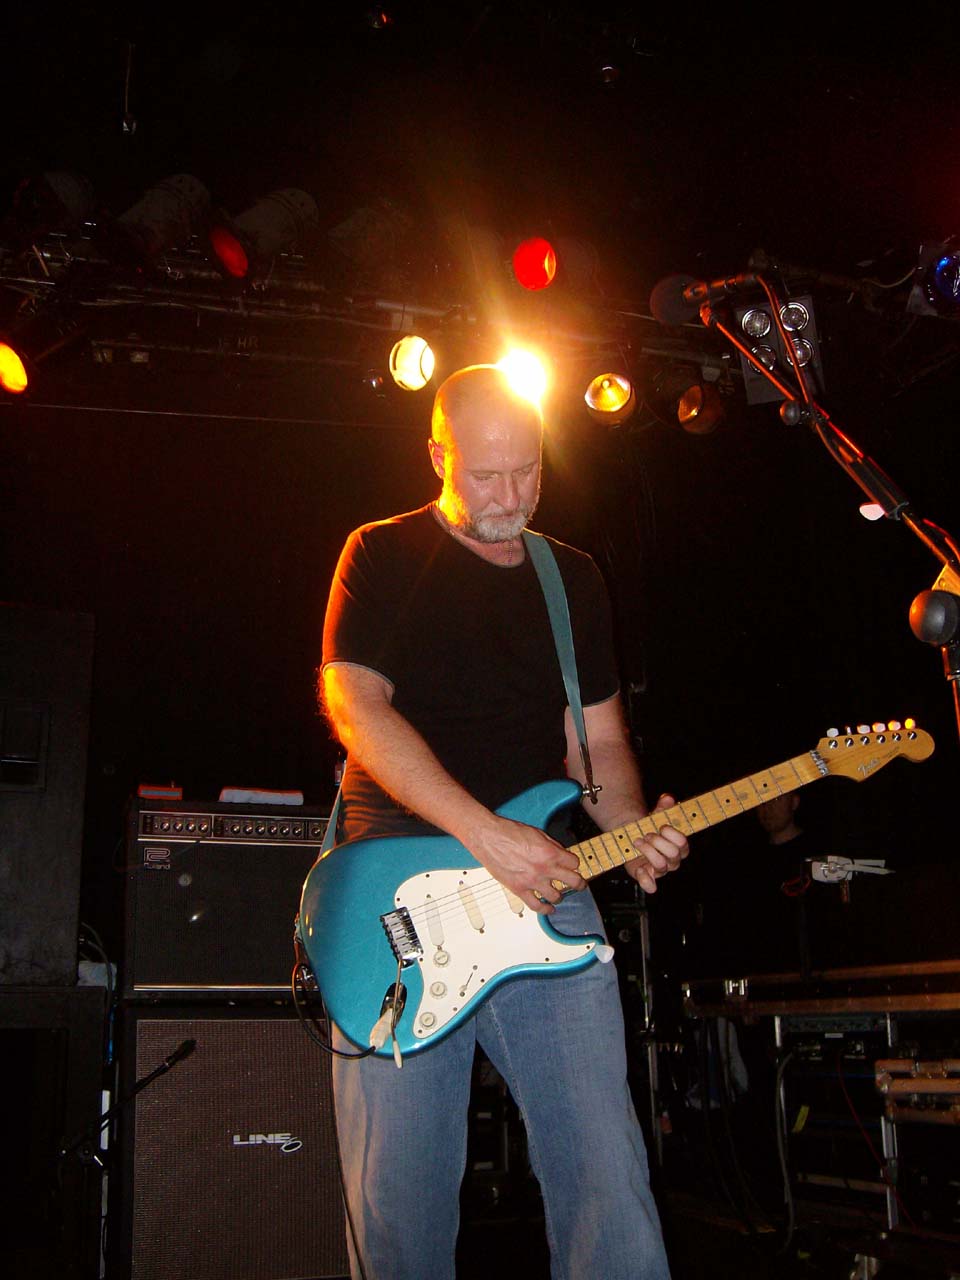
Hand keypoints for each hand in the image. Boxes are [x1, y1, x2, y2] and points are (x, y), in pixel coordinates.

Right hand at [470, 815, 584, 914]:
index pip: (574, 862)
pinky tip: (549, 909)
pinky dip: (545, 910)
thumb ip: (551, 845)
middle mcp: (544, 868)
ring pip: (556, 896)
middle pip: (573, 881)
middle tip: (580, 884)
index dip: (575, 863)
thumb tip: (561, 854)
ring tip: (560, 895)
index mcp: (549, 852)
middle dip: (579, 883)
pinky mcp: (519, 889)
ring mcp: (532, 881)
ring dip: (561, 896)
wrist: (488, 837)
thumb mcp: (536, 833)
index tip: (573, 865)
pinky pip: (536, 906)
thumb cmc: (508, 832)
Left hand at [623, 793, 688, 893]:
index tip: (662, 826)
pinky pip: (651, 886)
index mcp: (680, 846)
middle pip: (673, 854)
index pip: (683, 843)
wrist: (633, 834)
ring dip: (648, 851)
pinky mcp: (647, 876)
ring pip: (660, 865)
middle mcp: (673, 860)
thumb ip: (663, 807)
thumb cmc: (650, 826)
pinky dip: (645, 880)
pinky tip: (639, 869)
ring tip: (638, 841)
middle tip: (647, 834)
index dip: (672, 834)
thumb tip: (667, 798)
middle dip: (658, 841)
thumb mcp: (657, 815)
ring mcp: (660, 870)